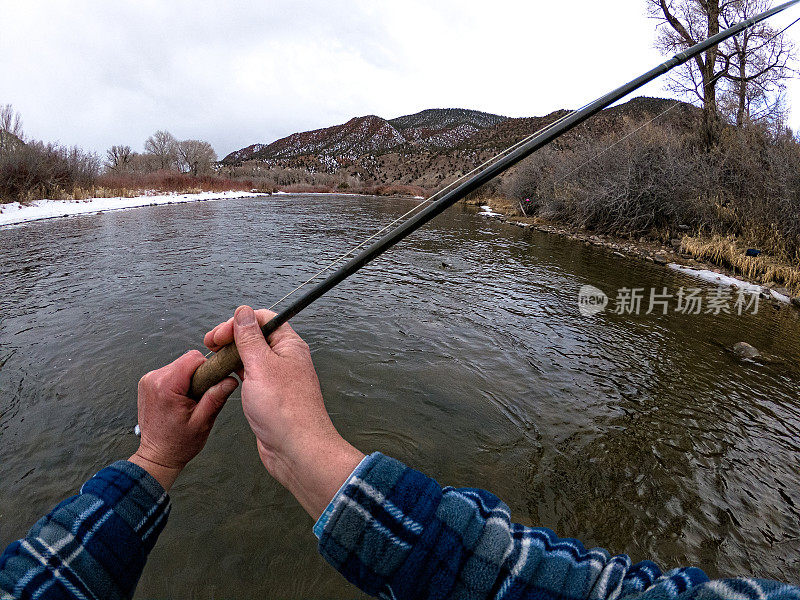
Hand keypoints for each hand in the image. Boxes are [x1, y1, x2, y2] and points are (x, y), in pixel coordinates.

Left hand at [130, 350, 237, 490]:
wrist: (157, 456)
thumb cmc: (178, 443)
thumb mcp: (203, 422)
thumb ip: (216, 398)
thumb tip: (230, 380)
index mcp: (166, 386)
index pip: (194, 358)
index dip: (208, 369)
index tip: (212, 385)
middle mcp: (153, 378)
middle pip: (186, 360)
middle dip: (198, 376)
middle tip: (200, 398)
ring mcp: (148, 380)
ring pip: (179, 365)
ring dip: (189, 379)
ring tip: (190, 401)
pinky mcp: (147, 383)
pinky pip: (171, 372)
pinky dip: (179, 382)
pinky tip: (181, 400)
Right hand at [204, 306, 363, 517]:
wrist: (296, 449)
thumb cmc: (284, 409)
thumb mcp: (261, 366)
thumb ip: (249, 338)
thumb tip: (243, 311)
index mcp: (289, 345)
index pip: (264, 319)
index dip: (239, 321)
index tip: (218, 335)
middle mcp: (285, 358)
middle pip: (255, 336)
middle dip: (231, 337)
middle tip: (209, 346)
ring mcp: (277, 378)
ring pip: (250, 357)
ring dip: (231, 355)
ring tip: (212, 361)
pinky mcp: (269, 395)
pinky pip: (250, 376)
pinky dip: (235, 373)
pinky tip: (223, 377)